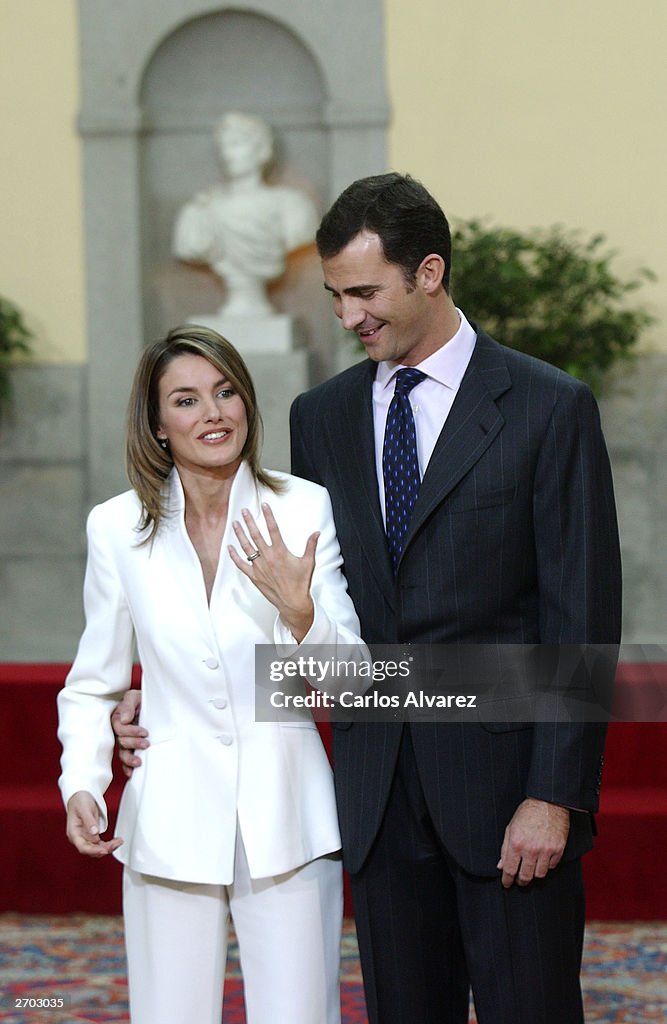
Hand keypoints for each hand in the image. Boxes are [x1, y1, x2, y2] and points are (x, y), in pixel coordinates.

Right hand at [66, 791, 123, 857]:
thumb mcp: (84, 808)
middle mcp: (78, 838)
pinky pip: (99, 844)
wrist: (80, 796)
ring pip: (96, 848)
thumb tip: (95, 832)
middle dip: (104, 849)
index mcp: (73, 833)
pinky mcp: (91, 835)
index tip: (104, 850)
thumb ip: (89, 821)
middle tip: (116, 843)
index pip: (82, 847)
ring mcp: (85, 837)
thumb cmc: (79, 801)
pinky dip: (108, 844)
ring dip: (108, 847)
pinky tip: (115, 841)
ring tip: (119, 841)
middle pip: (91, 850)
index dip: (93, 851)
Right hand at [111, 689, 148, 778]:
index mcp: (118, 718)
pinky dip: (127, 767)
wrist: (155, 704)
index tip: (145, 732)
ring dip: (129, 759)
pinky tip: (131, 773)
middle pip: (122, 741)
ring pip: (122, 752)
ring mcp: (125, 741)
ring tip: (139, 762)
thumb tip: (124, 719)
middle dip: (134, 743)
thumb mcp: (134, 697)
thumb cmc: (143, 699)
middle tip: (147, 744)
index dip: (131, 731)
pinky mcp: (131, 749)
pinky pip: (125, 761)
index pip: (119, 728)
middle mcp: (120, 731)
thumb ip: (128, 705)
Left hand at [228, 503, 317, 642]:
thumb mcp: (308, 562)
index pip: (273, 529)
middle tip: (244, 511)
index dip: (268, 516)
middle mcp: (268, 558)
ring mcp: (259, 567)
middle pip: (256, 535)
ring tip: (235, 524)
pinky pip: (241, 565)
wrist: (293, 602)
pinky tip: (229, 547)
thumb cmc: (301, 582)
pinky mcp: (254, 576)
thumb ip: (311, 546)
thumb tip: (317, 532)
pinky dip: (234, 556)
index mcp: (281, 552)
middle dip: (249, 522)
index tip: (264, 505)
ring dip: (240, 535)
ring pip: (246, 547)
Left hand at [497, 798, 569, 887]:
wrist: (548, 802)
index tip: (507, 883)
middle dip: (521, 881)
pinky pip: (552, 867)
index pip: (509, 869)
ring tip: (532, 868)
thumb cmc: (528, 813)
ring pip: (539, 875)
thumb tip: (501, 865)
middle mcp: (531, 849)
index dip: (507, 880)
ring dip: (534, 874)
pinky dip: (547, 866)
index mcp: (516, 843)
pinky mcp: (558, 850)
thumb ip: (505, 848)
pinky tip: (543, 859)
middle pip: (525, 876)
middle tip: (519, 881)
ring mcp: (546, 850)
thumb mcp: (511, 827)